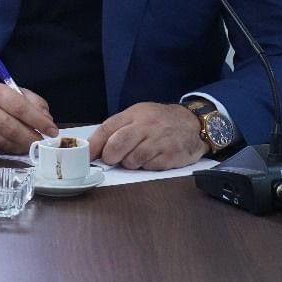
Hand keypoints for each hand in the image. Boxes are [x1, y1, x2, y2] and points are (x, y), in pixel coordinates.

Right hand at [0, 84, 57, 153]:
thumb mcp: (15, 93)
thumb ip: (35, 103)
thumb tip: (47, 120)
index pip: (22, 109)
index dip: (39, 121)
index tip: (53, 131)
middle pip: (13, 129)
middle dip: (32, 138)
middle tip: (42, 142)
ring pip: (6, 142)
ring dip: (23, 146)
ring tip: (30, 144)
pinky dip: (11, 149)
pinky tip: (16, 146)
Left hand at [88, 102, 206, 169]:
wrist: (194, 123)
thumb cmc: (160, 120)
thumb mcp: (139, 114)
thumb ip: (118, 127)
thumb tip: (95, 147)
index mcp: (135, 114)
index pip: (108, 128)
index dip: (95, 144)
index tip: (88, 155)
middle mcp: (147, 126)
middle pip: (118, 145)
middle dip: (109, 157)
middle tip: (110, 160)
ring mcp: (160, 141)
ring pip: (132, 160)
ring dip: (129, 162)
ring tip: (136, 156)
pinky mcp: (171, 156)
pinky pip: (150, 167)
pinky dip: (146, 166)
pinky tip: (152, 158)